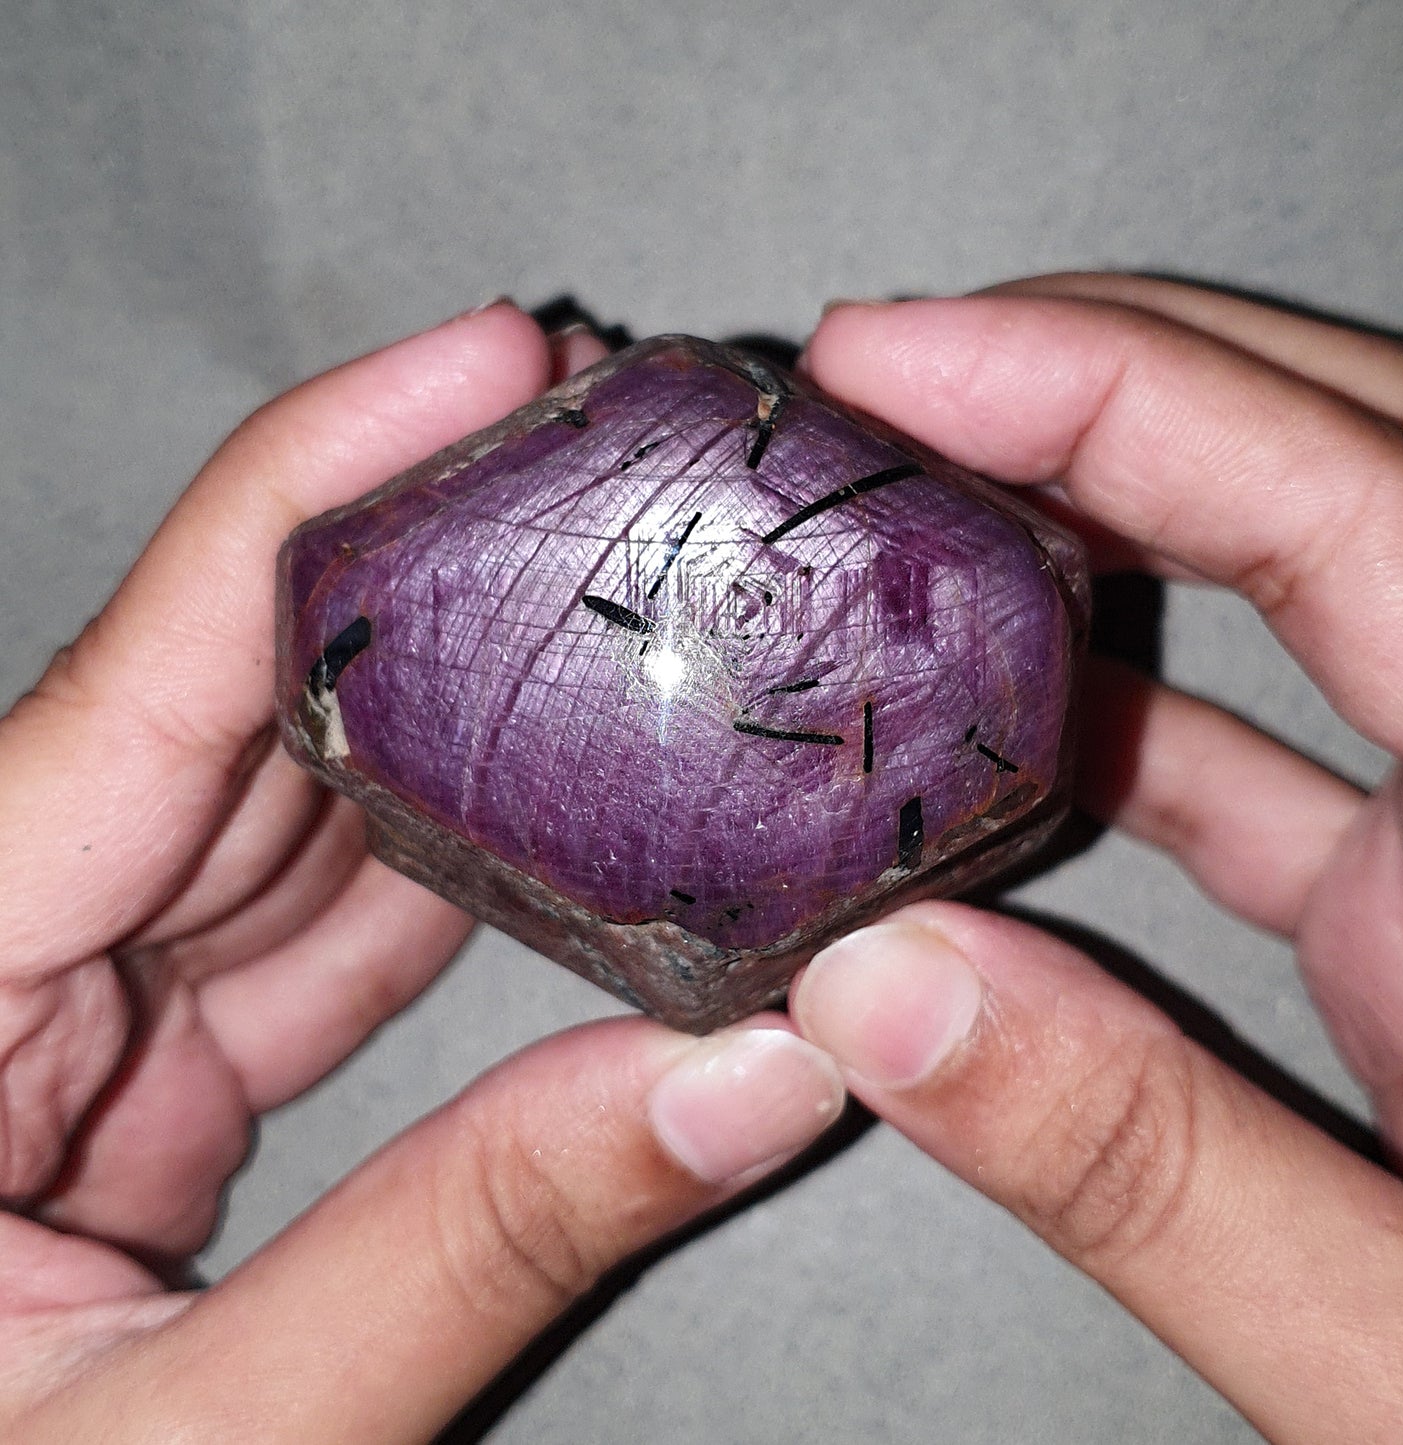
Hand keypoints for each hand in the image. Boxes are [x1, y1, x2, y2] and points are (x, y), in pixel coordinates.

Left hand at [0, 304, 844, 1441]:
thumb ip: (477, 1246)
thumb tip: (750, 1078)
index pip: (145, 671)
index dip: (327, 481)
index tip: (488, 360)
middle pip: (230, 700)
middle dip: (433, 582)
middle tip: (602, 483)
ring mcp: (47, 1002)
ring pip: (279, 803)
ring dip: (456, 731)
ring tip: (608, 634)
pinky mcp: (118, 1063)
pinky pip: (294, 923)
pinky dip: (432, 884)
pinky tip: (552, 842)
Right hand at [790, 275, 1402, 1442]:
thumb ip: (1155, 1172)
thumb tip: (882, 998)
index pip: (1352, 510)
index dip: (1111, 389)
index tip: (897, 358)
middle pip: (1343, 456)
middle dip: (1104, 372)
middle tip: (887, 375)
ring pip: (1302, 564)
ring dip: (1102, 499)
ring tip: (919, 482)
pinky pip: (1259, 737)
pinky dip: (1112, 693)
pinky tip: (987, 701)